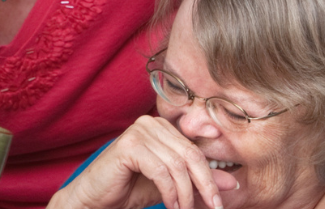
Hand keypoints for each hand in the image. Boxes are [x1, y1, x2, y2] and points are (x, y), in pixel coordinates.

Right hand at [50, 116, 236, 208]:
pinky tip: (171, 206)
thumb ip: (196, 181)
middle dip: (205, 185)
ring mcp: (138, 131)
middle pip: (191, 155)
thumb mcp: (170, 186)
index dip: (211, 175)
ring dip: (186, 194)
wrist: (93, 198)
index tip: (219, 200)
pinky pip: (161, 171)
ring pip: (178, 165)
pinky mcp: (129, 146)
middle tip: (213, 208)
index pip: (196, 149)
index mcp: (162, 127)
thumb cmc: (127, 189)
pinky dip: (170, 192)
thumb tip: (231, 183)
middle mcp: (151, 123)